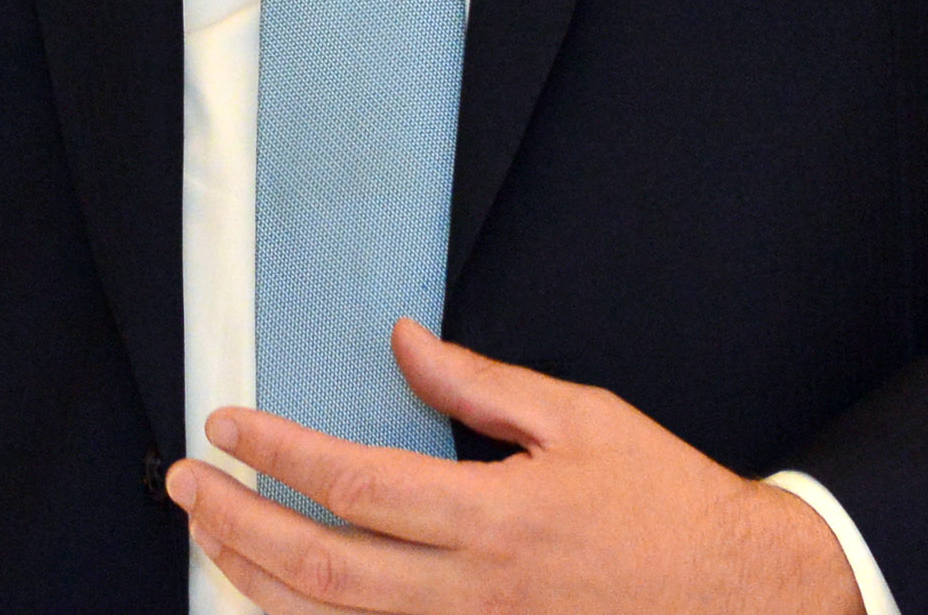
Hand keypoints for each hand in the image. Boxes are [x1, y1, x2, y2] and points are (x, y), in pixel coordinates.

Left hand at [167, 321, 861, 614]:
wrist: (745, 599)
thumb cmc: (668, 505)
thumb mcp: (581, 419)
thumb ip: (479, 384)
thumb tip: (401, 340)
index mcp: (494, 519)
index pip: (351, 485)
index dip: (274, 455)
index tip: (224, 425)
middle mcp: (474, 595)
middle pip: (320, 569)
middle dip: (235, 522)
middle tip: (182, 482)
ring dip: (257, 580)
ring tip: (211, 534)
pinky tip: (280, 598)